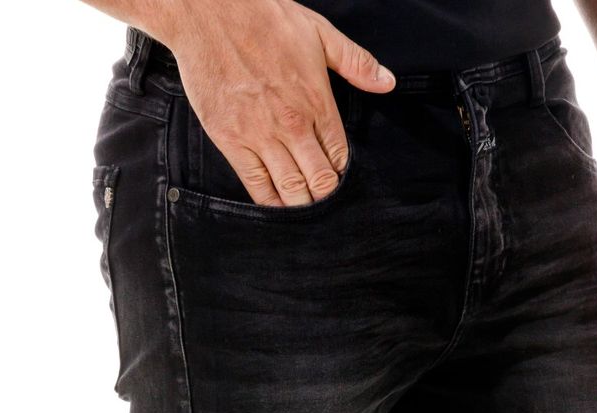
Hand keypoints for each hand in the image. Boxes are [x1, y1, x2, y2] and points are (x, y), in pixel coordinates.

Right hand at [156, 0, 396, 206]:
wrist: (209, 14)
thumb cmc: (263, 18)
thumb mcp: (318, 32)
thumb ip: (355, 62)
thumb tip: (387, 82)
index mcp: (316, 101)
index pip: (339, 154)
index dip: (342, 173)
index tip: (338, 178)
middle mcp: (292, 124)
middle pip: (319, 179)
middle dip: (325, 195)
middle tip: (324, 200)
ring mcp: (260, 136)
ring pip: (290, 188)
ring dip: (302, 204)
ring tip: (306, 208)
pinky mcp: (231, 141)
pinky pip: (255, 184)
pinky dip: (270, 202)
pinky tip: (278, 207)